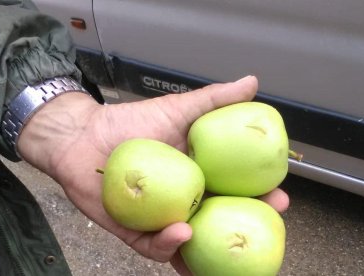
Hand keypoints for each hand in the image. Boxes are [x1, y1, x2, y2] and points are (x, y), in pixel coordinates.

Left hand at [17, 75, 288, 274]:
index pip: (233, 191)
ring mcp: (159, 218)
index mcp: (196, 177)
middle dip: (241, 229)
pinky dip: (168, 245)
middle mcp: (182, 200)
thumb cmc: (131, 122)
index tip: (279, 195)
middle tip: (260, 227)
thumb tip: (253, 83)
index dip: (258, 196)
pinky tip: (182, 234)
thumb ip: (215, 100)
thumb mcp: (178, 109)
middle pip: (216, 222)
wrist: (84, 135)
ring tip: (225, 247)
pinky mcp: (133, 231)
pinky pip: (153, 247)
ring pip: (189, 243)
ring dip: (209, 249)